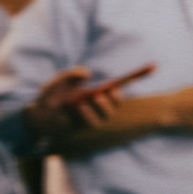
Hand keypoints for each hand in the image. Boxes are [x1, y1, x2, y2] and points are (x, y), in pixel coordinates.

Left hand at [22, 65, 137, 141]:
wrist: (37, 115)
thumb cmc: (50, 96)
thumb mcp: (60, 80)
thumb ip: (72, 74)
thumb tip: (88, 73)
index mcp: (98, 90)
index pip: (122, 83)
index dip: (139, 74)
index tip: (155, 66)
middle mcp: (98, 103)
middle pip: (117, 102)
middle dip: (114, 98)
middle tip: (102, 92)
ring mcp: (93, 116)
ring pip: (108, 114)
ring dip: (101, 106)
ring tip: (87, 101)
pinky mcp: (85, 127)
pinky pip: (93, 122)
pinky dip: (87, 114)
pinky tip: (78, 107)